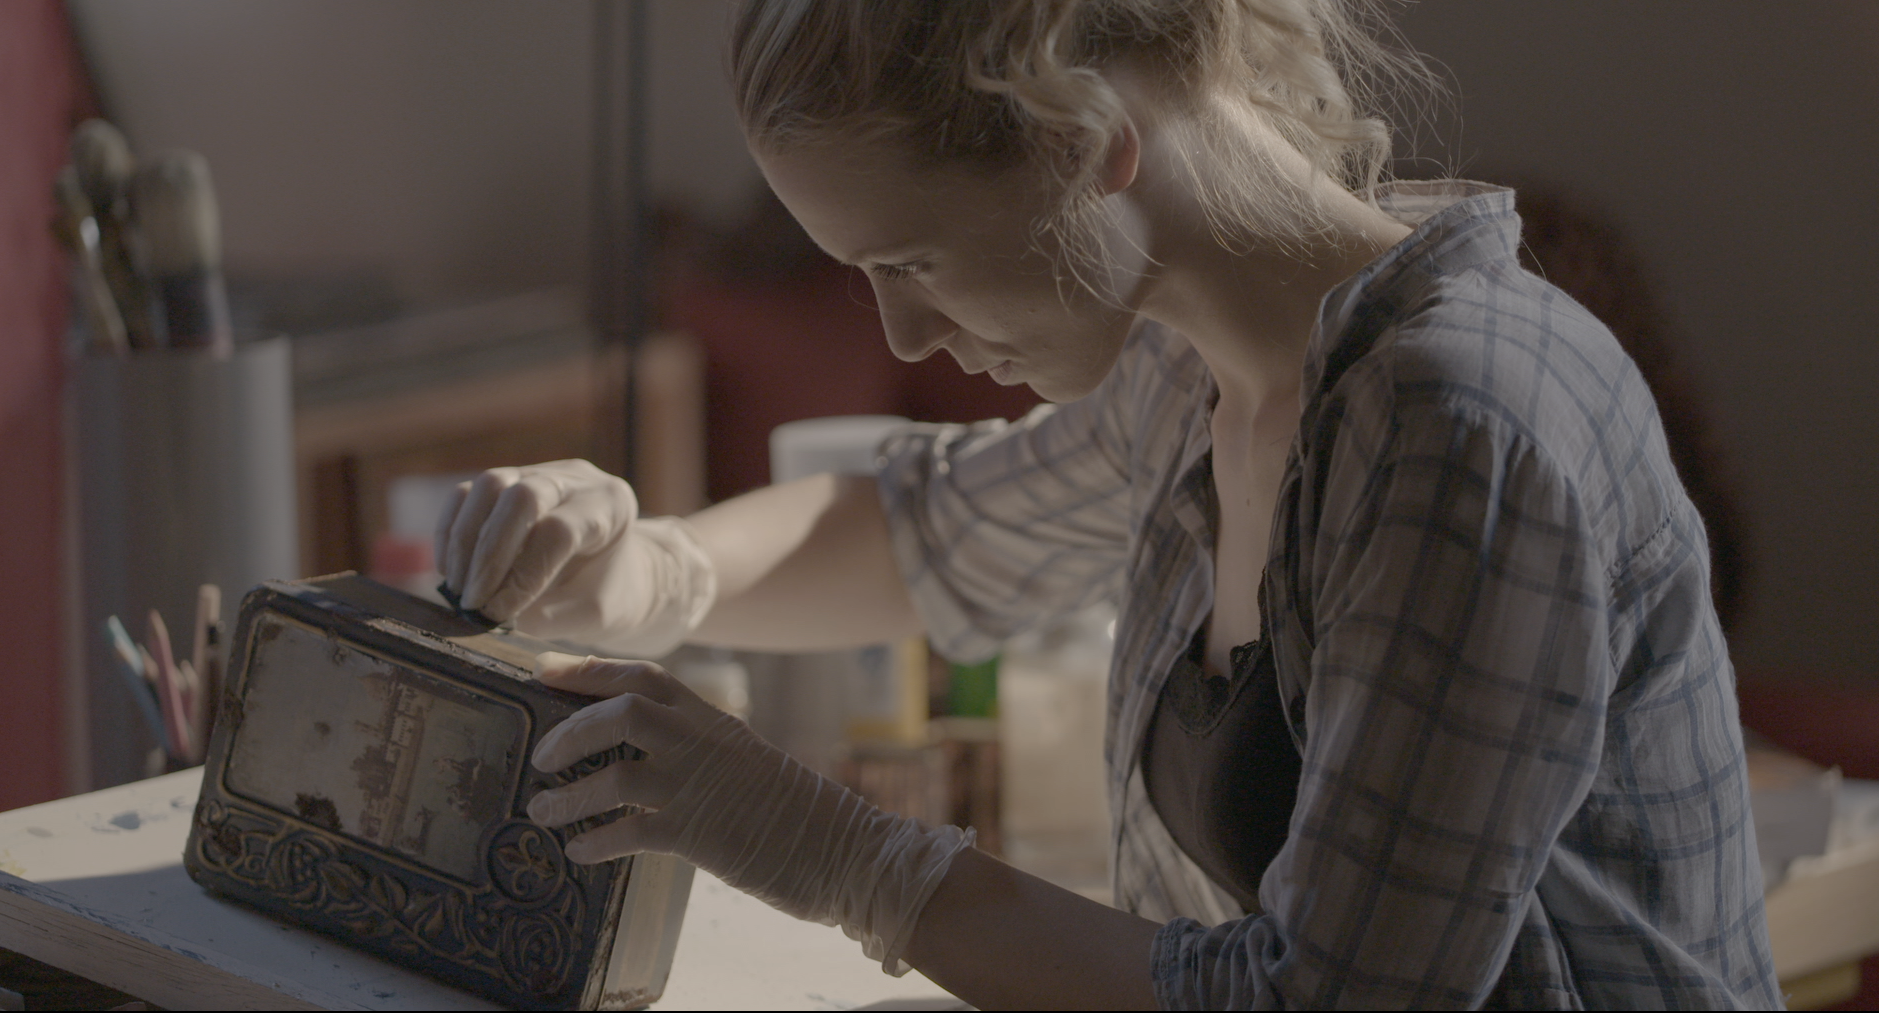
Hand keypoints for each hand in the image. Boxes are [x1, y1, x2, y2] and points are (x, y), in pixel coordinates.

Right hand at [435, 460, 714, 656]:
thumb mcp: (593, 614)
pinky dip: (450, 534)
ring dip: (465, 543)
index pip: (559, 531)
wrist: (608, 572)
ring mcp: (536, 472)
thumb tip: (495, 612)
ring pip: (489, 486)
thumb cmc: (604, 592)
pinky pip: (465, 495)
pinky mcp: (504, 480)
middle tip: (473, 602)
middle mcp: (574, 479)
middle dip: (490, 555)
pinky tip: (451, 573)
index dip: (524, 574)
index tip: (499, 613)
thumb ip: (553, 616)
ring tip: (460, 590)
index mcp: (610, 505)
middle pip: (523, 498)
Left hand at [525, 652, 971, 971]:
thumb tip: (648, 756)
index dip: (589, 671)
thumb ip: (701, 748)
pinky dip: (595, 839)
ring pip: (615, 775)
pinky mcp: (698, 834)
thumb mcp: (744, 758)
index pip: (644, 677)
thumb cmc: (795, 810)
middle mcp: (703, 743)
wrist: (844, 848)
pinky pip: (629, 832)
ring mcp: (699, 787)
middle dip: (571, 727)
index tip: (545, 673)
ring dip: (568, 795)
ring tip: (539, 812)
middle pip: (624, 711)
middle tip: (539, 754)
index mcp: (713, 719)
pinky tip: (579, 850)